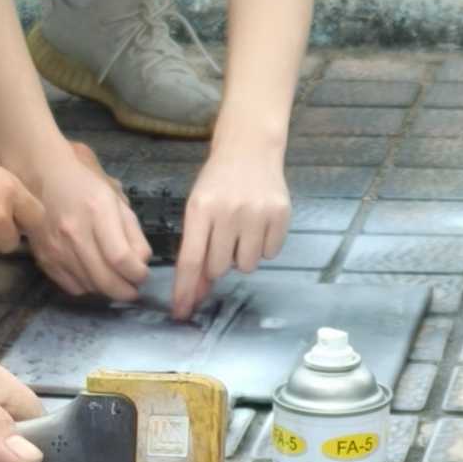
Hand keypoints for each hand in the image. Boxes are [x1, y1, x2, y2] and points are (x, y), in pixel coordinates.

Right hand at [22, 142, 151, 304]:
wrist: (43, 178)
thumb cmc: (86, 186)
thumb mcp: (117, 201)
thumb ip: (133, 233)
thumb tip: (140, 264)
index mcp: (97, 211)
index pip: (121, 258)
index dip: (137, 274)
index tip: (142, 273)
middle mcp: (74, 232)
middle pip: (105, 280)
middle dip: (126, 291)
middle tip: (133, 287)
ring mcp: (56, 249)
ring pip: (90, 287)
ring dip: (107, 289)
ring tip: (114, 278)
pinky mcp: (44, 260)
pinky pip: (72, 288)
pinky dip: (88, 287)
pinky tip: (93, 274)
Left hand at [171, 137, 291, 319]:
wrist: (249, 149)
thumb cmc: (217, 183)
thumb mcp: (198, 209)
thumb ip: (195, 249)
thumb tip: (195, 292)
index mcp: (201, 209)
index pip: (191, 260)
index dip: (185, 290)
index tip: (181, 312)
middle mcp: (229, 212)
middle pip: (220, 268)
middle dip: (218, 264)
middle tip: (222, 241)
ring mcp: (258, 213)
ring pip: (246, 265)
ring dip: (241, 256)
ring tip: (241, 230)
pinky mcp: (281, 215)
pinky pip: (270, 253)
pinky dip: (263, 246)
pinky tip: (258, 224)